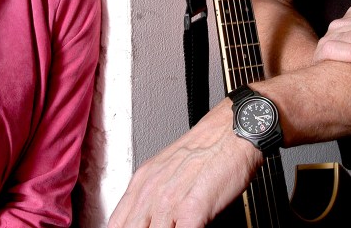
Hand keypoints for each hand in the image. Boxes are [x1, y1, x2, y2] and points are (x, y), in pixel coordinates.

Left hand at [108, 101, 262, 227]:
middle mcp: (151, 193)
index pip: (116, 223)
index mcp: (142, 182)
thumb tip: (144, 219)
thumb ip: (152, 196)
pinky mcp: (192, 211)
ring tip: (175, 227)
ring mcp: (169, 203)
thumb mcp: (167, 169)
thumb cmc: (209, 149)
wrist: (234, 132)